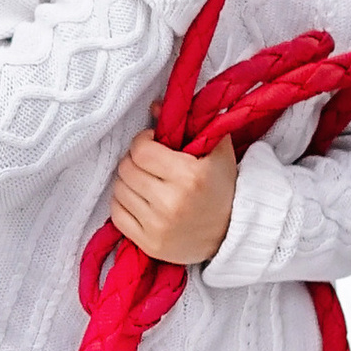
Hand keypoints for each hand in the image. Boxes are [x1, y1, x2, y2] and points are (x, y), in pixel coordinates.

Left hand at [109, 130, 235, 266]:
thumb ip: (192, 122)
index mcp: (189, 176)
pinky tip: (139, 200)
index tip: (152, 143)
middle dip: (134, 160)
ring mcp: (159, 227)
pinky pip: (116, 214)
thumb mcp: (217, 152)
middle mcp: (171, 203)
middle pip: (127, 169)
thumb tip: (155, 106)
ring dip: (128, 181)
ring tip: (145, 181)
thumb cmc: (223, 188)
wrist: (234, 234)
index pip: (141, 150)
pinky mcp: (149, 244)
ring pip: (119, 189)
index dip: (143, 142)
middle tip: (148, 163)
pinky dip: (123, 203)